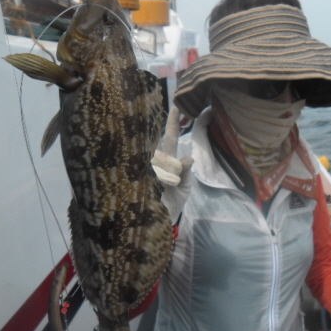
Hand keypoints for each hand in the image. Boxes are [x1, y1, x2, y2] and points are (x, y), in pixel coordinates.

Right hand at [151, 106, 192, 223]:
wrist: (162, 223)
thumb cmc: (173, 201)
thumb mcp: (184, 188)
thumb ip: (186, 174)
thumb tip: (188, 158)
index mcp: (168, 162)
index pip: (169, 139)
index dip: (172, 124)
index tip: (174, 107)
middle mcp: (156, 164)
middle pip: (157, 144)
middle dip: (157, 132)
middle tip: (157, 116)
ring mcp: (147, 173)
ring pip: (153, 159)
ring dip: (161, 162)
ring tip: (165, 166)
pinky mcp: (142, 185)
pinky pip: (151, 177)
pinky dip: (159, 177)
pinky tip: (162, 178)